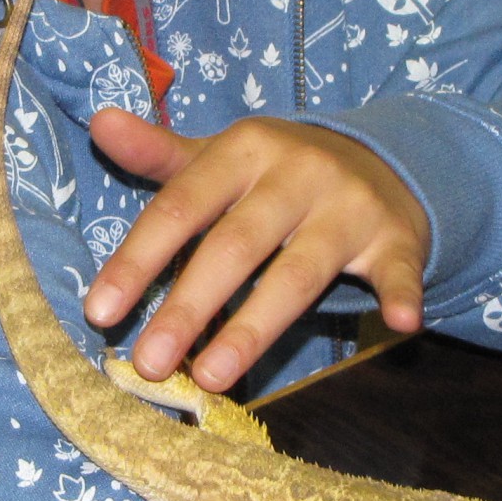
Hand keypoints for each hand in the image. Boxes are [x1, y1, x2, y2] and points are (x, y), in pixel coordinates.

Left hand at [81, 108, 428, 392]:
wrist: (380, 160)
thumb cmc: (275, 173)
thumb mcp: (219, 157)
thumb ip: (158, 153)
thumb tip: (100, 122)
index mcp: (245, 148)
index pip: (181, 206)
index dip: (138, 259)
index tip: (99, 311)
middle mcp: (298, 172)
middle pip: (235, 245)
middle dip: (188, 307)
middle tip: (149, 363)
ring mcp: (349, 205)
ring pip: (299, 272)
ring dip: (255, 326)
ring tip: (212, 377)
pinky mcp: (396, 236)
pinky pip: (399, 268)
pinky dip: (402, 294)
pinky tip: (400, 324)